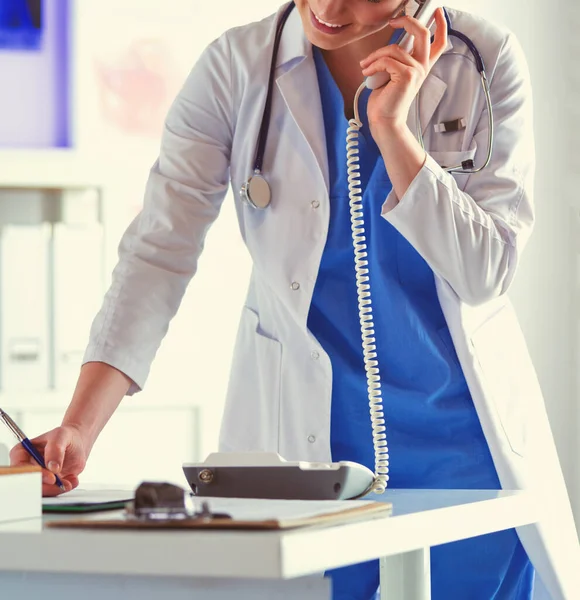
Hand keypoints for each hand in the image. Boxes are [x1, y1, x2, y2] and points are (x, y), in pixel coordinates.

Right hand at [9, 424, 87, 496]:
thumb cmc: (65, 436)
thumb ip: (55, 449)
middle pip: (29, 484)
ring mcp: (36, 477)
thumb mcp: (61, 436)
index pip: (20, 469)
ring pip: (41, 491)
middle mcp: (26, 467)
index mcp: (21, 452)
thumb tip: (52, 467)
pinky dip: (64, 488)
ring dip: (57, 489)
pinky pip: (52, 492)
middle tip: (63, 484)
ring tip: (70, 482)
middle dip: (47, 487)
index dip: (34, 475)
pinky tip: (72, 480)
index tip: (51, 477)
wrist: (77, 443)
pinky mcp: (47, 485)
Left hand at [360, 8, 447, 134]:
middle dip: (407, 22)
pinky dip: (373, 65)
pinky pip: (386, 60)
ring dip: (375, 56)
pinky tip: (366, 72)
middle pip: (422, 33)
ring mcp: (416, 71)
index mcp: (422, 66)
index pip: (439, 43)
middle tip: (393, 21)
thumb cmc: (386, 100)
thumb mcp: (393, 74)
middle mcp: (422, 67)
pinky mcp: (406, 76)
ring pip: (394, 49)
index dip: (441, 24)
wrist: (384, 120)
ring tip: (365, 66)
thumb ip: (396, 59)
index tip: (436, 11)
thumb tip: (388, 46)